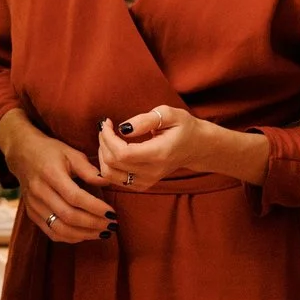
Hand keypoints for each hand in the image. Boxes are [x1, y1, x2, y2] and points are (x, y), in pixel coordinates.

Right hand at [1, 113, 112, 242]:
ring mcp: (34, 205)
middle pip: (68, 216)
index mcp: (50, 174)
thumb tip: (108, 183)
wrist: (23, 154)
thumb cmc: (51, 152)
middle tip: (112, 225)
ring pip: (60, 229)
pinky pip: (52, 232)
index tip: (112, 213)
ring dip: (84, 234)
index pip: (75, 197)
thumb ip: (89, 170)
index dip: (95, 208)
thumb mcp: (71, 153)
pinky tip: (86, 234)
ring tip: (103, 232)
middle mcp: (39, 192)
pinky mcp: (32, 214)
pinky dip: (71, 237)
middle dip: (94, 224)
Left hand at [95, 106, 220, 184]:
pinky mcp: (143, 184)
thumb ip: (146, 120)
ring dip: (102, 155)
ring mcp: (147, 181)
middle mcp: (151, 172)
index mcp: (158, 154)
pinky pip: (115, 180)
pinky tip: (112, 150)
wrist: (197, 147)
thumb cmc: (184, 127)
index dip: (107, 138)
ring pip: (109, 175)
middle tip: (106, 127)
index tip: (107, 122)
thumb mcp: (169, 114)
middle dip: (103, 142)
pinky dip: (107, 166)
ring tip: (107, 139)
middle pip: (112, 163)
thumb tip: (123, 129)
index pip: (122, 153)